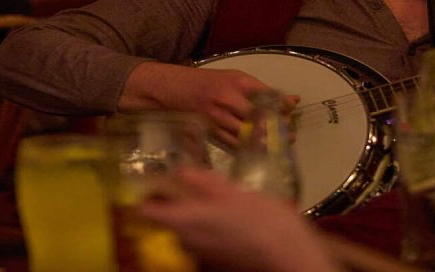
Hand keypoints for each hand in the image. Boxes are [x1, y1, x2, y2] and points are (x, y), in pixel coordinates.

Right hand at [122, 63, 298, 146]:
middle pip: (258, 118)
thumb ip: (261, 90)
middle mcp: (226, 99)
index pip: (266, 94)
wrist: (170, 89)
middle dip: (276, 129)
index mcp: (236, 82)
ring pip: (245, 135)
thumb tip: (292, 101)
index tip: (292, 110)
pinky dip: (246, 150)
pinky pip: (230, 145)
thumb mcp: (234, 78)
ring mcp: (215, 117)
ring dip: (264, 143)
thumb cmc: (207, 83)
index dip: (282, 105)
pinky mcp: (206, 132)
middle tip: (290, 136)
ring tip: (278, 147)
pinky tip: (257, 153)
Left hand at [138, 167, 338, 271]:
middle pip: (168, 222)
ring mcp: (200, 256)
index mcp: (184, 221)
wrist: (288, 256)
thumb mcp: (234, 192)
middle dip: (178, 204)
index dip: (146, 195)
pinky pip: (204, 243)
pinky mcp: (216, 263)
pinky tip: (231, 221)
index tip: (153, 182)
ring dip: (196, 218)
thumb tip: (180, 171)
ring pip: (188, 232)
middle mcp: (186, 242)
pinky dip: (211, 231)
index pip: (145, 211)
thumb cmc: (261, 220)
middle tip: (194, 186)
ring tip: (218, 201)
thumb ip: (204, 182)